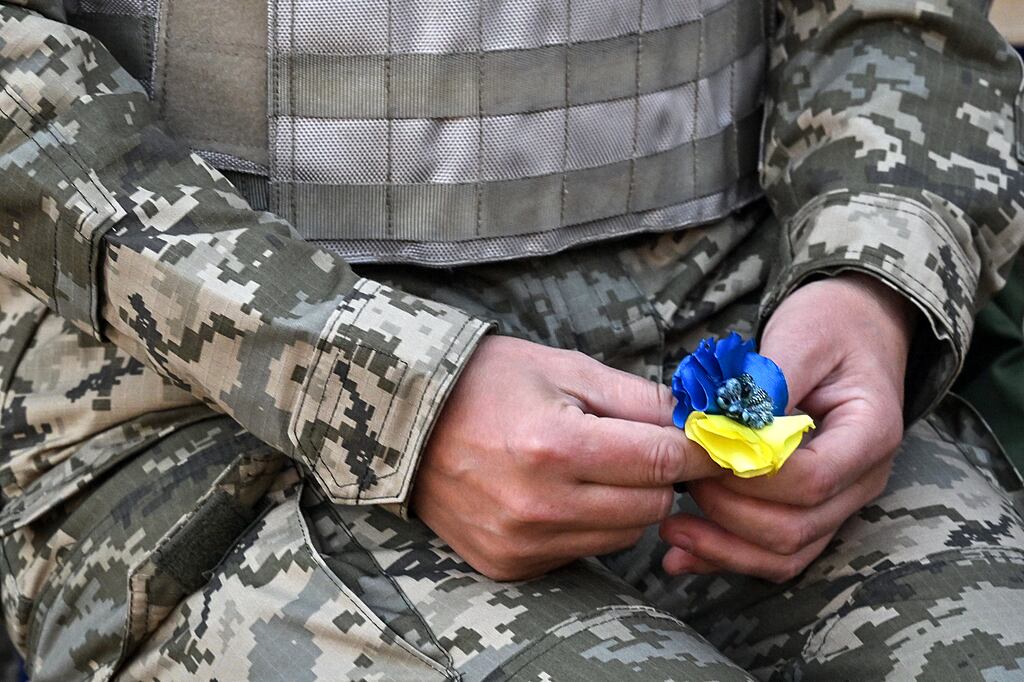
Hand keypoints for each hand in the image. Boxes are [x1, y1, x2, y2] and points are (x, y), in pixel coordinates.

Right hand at [413, 336, 719, 581]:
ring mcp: (521, 542)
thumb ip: (636, 397)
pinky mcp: (510, 564)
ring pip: (624, 536)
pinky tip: (560, 492)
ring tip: (595, 466)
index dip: (699, 450)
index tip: (713, 442)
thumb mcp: (563, 368)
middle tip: (644, 447)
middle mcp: (539, 505)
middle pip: (652, 506)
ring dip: (627, 503)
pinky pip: (583, 552)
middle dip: (661, 475)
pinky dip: (588, 524)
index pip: (662, 461)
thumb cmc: (486, 382)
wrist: (406, 422)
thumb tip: (698, 420)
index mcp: (555, 446)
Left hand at [659, 273, 915, 581]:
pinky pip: (775, 553)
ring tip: (670, 527)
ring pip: (786, 553)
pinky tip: (681, 554)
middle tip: (679, 477)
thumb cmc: (828, 327)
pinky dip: (727, 556)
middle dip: (728, 511)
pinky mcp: (812, 510)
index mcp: (870, 434)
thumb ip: (767, 383)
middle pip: (796, 527)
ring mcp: (840, 502)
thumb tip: (724, 423)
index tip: (702, 450)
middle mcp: (862, 480)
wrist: (854, 327)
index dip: (749, 474)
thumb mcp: (800, 337)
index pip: (810, 479)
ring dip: (724, 546)